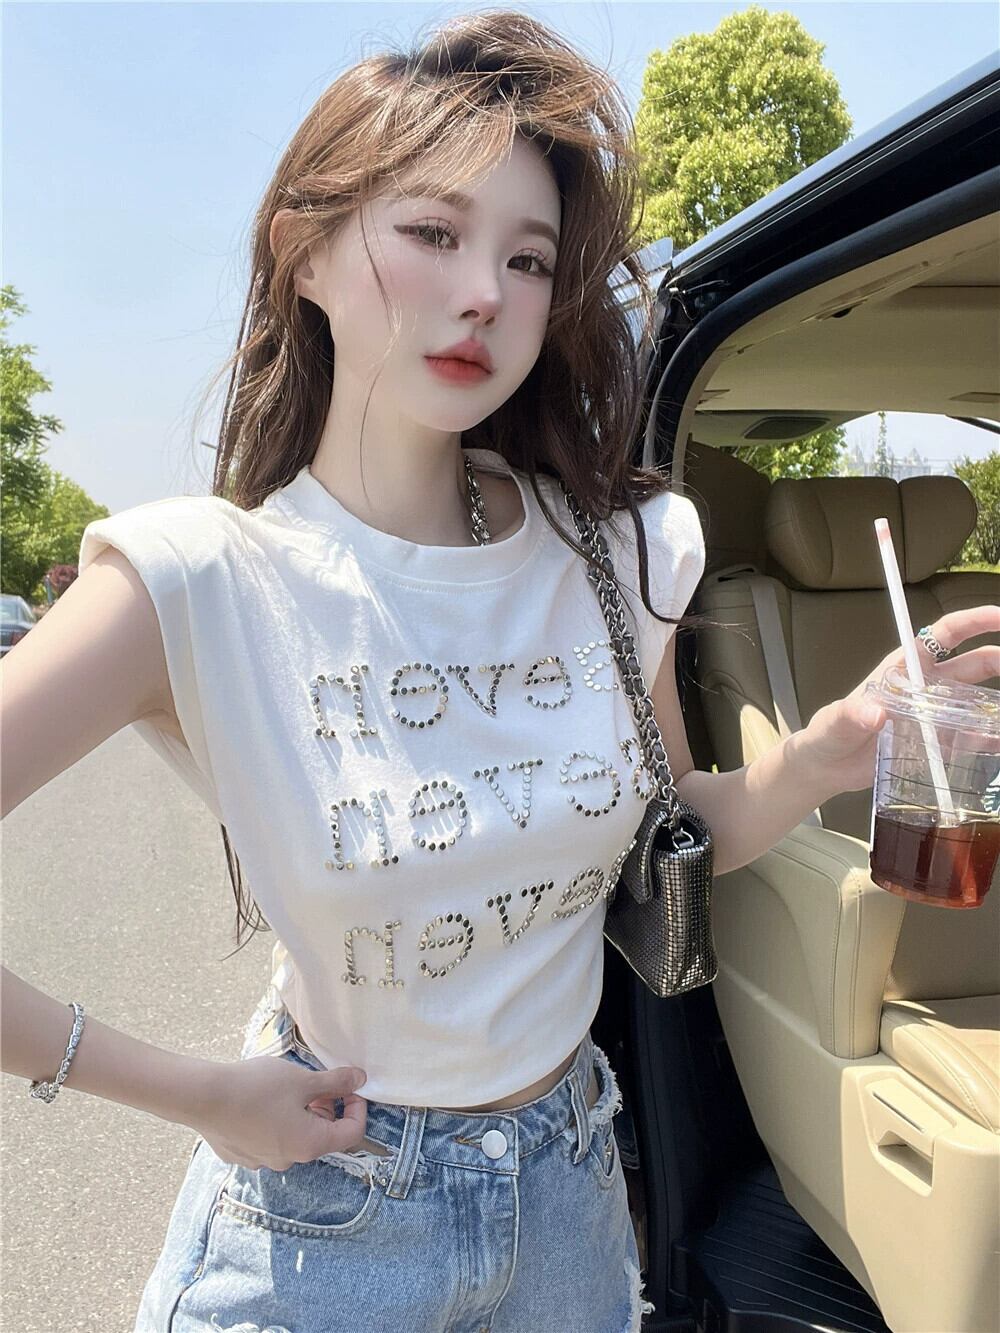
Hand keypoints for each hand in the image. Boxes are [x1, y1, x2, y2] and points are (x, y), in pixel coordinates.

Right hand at [195, 1055, 369, 1169]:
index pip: (352, 1133)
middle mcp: (289, 1160)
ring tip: (285, 1088)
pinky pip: (270, 1138)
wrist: (203, 1098)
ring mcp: (264, 1161)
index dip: (358, 1107)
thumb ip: (335, 1082)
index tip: (349, 1086)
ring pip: (295, 1136)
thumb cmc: (256, 1087)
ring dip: (300, 1113)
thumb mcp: (303, 1079)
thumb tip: (360, 1079)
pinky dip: (275, 1120)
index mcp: (310, 1144)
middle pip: (322, 1135)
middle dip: (326, 1107)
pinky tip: (260, 1100)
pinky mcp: (244, 1155)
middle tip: (313, 1082)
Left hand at [797, 606, 999, 796]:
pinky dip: (991, 736)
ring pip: (978, 700)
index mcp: (904, 667)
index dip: (975, 621)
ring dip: (996, 703)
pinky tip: (999, 742)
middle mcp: (926, 685)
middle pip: (973, 664)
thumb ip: (851, 716)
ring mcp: (935, 714)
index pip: (945, 634)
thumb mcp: (834, 723)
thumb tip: (875, 713)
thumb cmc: (828, 735)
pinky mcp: (938, 742)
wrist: (828, 768)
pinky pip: (973, 735)